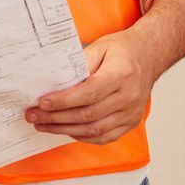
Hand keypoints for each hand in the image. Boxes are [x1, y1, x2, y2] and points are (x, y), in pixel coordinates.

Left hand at [26, 30, 157, 145]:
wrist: (149, 56)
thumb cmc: (123, 51)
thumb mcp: (100, 47)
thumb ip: (78, 65)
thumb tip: (53, 83)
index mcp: (122, 74)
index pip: (88, 93)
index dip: (63, 101)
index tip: (42, 102)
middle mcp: (129, 96)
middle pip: (88, 115)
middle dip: (56, 118)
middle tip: (34, 115)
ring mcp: (132, 113)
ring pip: (93, 130)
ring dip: (64, 130)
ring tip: (44, 125)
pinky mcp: (131, 122)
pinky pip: (103, 137)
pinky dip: (82, 136)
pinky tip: (66, 130)